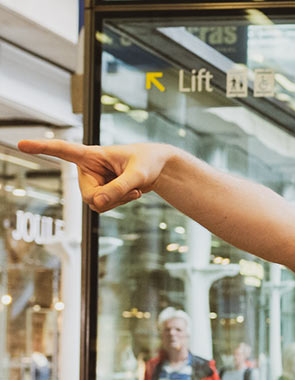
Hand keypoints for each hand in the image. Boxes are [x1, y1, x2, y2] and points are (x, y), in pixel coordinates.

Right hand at [17, 139, 174, 212]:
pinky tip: (133, 193)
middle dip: (111, 198)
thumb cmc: (147, 163)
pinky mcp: (99, 191)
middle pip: (88, 195)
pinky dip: (121, 204)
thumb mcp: (138, 176)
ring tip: (135, 189)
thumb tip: (96, 203)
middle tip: (133, 189)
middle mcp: (87, 168)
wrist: (158, 169)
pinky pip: (104, 207)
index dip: (42, 148)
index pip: (63, 150)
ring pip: (96, 204)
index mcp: (91, 154)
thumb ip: (119, 189)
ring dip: (119, 202)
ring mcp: (92, 181)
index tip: (22, 144)